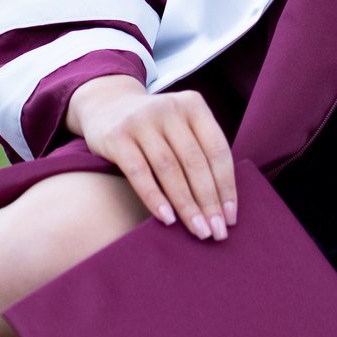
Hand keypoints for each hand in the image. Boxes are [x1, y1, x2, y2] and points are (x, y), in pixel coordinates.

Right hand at [65, 75, 238, 239]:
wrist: (105, 105)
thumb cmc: (155, 127)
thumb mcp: (182, 126)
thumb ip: (201, 152)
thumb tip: (224, 205)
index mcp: (193, 105)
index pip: (217, 150)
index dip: (226, 186)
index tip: (230, 218)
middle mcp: (169, 109)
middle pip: (195, 162)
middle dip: (209, 201)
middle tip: (216, 232)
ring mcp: (141, 121)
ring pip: (169, 169)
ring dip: (186, 205)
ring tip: (198, 230)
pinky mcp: (117, 136)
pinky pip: (139, 173)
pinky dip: (155, 198)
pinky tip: (167, 219)